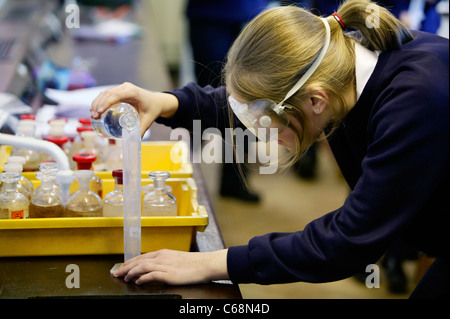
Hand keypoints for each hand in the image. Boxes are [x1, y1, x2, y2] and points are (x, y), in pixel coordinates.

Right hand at [90, 82, 178, 137]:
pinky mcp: (121, 89)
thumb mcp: (148, 120)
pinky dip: (101, 100)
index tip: (99, 112)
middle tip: (94, 117)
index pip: (116, 95)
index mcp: (134, 92)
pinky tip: (95, 108)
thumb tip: (133, 142)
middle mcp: (127, 87)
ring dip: (97, 102)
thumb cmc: (153, 110)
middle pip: (108, 93)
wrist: (158, 101)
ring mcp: (123, 87)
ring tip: (93, 114)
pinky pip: (108, 93)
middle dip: (99, 104)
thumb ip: (141, 131)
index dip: (106, 103)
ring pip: (106, 92)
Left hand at [113, 249, 228, 284]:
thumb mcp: (176, 259)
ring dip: (131, 272)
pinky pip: (151, 275)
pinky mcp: (168, 274)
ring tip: (124, 278)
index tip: (122, 267)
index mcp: (163, 253)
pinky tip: (138, 282)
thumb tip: (154, 268)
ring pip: (142, 266)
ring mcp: (165, 265)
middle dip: (125, 267)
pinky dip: (142, 278)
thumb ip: (165, 261)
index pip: (141, 256)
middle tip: (116, 273)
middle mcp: (161, 257)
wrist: (205, 264)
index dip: (130, 262)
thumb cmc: (193, 263)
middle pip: (138, 260)